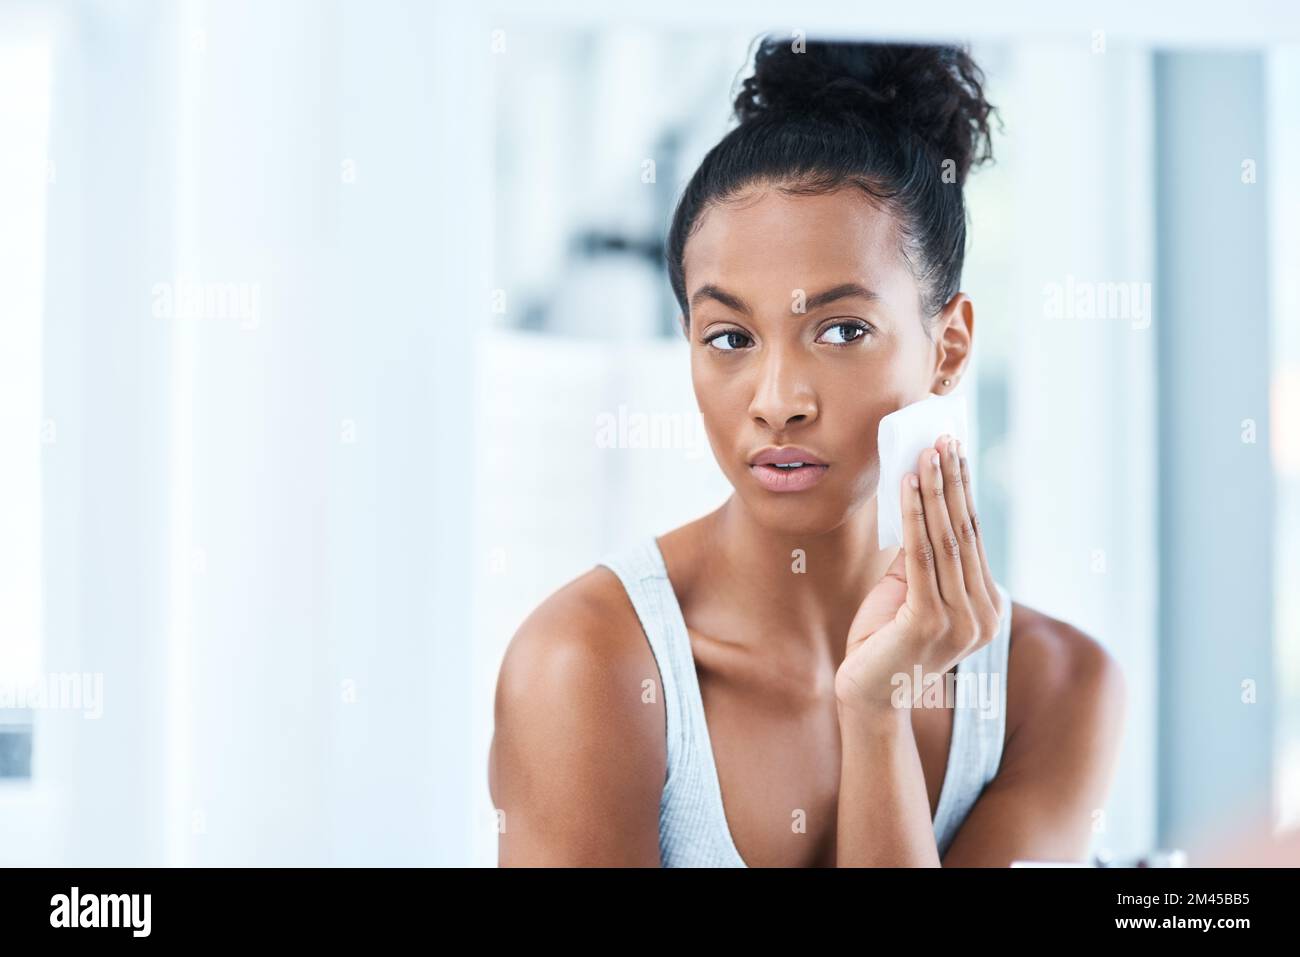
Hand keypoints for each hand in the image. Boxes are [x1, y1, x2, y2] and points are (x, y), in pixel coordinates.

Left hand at [834, 433, 1003, 717]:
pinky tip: (910, 487)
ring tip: (927, 453)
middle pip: (964, 533)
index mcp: (985, 608)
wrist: (867, 694)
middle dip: (953, 481)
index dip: (963, 492)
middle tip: (944, 438)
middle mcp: (982, 616)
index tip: (955, 452)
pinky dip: (915, 517)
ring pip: (945, 541)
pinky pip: (921, 558)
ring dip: (935, 490)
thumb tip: (922, 499)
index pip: (973, 538)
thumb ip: (920, 554)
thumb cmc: (884, 639)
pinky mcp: (928, 624)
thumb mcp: (907, 590)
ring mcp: (960, 623)